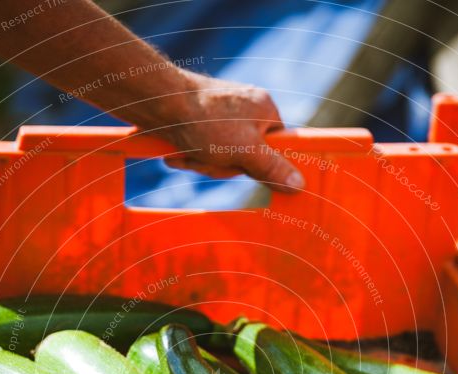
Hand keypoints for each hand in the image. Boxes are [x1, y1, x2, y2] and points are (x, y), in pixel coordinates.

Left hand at [160, 73, 304, 192]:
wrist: (158, 103)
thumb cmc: (205, 122)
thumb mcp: (245, 151)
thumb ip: (272, 168)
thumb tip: (299, 185)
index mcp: (265, 110)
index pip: (277, 148)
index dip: (261, 164)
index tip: (248, 168)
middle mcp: (246, 110)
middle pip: (247, 157)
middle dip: (225, 166)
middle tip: (212, 158)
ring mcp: (222, 116)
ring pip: (223, 157)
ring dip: (204, 163)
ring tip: (191, 151)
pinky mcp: (201, 123)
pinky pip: (205, 151)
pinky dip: (192, 155)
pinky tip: (180, 151)